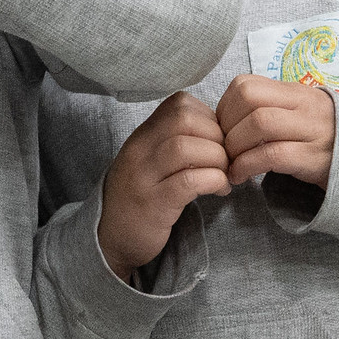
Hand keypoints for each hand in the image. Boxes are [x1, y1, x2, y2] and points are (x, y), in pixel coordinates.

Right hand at [98, 92, 230, 281]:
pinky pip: (188, 181)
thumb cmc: (141, 196)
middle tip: (227, 159)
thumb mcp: (152, 160)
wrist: (110, 236)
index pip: (180, 103)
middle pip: (185, 120)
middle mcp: (139, 150)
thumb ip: (176, 141)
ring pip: (186, 147)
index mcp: (143, 135)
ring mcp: (143, 176)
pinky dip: (213, 181)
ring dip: (218, 160)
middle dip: (218, 137)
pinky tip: (220, 190)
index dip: (210, 117)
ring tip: (224, 175)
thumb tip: (223, 131)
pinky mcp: (152, 204)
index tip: (220, 139)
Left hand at [216, 73, 336, 187]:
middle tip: (223, 147)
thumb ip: (268, 109)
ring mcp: (311, 129)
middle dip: (226, 125)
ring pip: (260, 123)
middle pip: (249, 98)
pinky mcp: (314, 157)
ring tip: (231, 163)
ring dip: (235, 146)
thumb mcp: (298, 113)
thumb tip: (223, 120)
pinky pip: (272, 155)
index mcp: (294, 91)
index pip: (246, 84)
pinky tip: (240, 176)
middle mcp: (304, 105)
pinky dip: (247, 166)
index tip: (221, 128)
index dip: (224, 106)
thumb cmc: (320, 138)